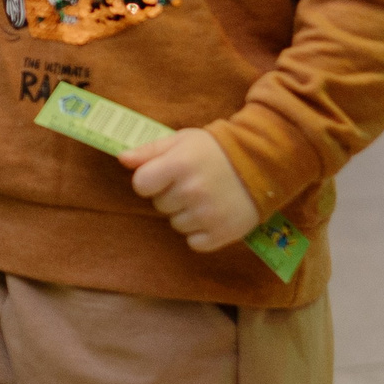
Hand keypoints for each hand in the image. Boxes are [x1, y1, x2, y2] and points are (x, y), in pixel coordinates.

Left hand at [118, 128, 261, 252]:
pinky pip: (194, 242)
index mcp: (179, 164)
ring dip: (186, 214)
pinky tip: (212, 214)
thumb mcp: (181, 141)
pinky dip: (201, 233)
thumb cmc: (215, 150)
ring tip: (205, 197)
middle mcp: (192, 191)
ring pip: (176, 224)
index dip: (150, 181)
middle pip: (160, 205)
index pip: (141, 185)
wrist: (262, 163)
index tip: (164, 176)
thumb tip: (121, 159)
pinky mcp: (223, 234)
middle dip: (171, 195)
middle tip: (192, 183)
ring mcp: (208, 214)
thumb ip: (149, 151)